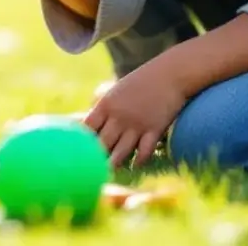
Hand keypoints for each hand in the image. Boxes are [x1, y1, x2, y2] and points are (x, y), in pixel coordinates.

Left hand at [83, 54, 186, 168]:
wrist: (170, 73)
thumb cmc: (141, 82)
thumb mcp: (117, 90)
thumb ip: (103, 107)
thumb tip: (86, 120)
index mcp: (106, 105)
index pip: (87, 128)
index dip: (81, 141)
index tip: (77, 151)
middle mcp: (119, 116)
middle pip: (101, 143)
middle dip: (95, 157)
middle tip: (89, 169)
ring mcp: (136, 124)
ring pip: (120, 152)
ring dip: (114, 164)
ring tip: (107, 173)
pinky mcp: (154, 130)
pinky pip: (143, 152)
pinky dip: (138, 160)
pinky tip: (134, 165)